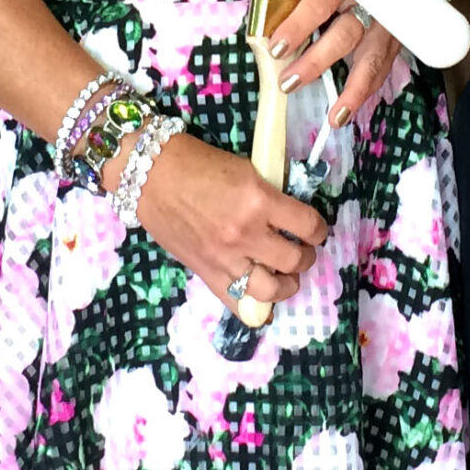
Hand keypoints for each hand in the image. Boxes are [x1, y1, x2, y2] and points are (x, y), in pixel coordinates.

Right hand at [130, 132, 328, 310]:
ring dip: (287, 284)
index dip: (319, 229)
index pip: (308, 225)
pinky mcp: (206, 272)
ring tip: (286, 275)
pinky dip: (256, 307)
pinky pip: (237, 302)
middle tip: (301, 249)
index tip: (315, 229)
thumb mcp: (246, 169)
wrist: (150, 175)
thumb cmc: (197, 162)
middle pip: (294, 260)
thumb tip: (290, 215)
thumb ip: (269, 196)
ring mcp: (225, 258)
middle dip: (305, 256)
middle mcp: (246, 234)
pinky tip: (264, 302)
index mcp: (259, 200)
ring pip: (272, 289)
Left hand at [265, 0, 425, 129]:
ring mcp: (390, 23)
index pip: (321, 1)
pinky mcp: (400, 39)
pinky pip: (383, 68)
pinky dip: (366, 90)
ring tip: (334, 116)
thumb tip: (271, 20)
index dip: (299, 24)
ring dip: (351, 90)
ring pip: (371, 59)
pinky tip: (348, 111)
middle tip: (288, 82)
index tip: (277, 46)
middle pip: (344, 35)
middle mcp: (372, 1)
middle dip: (316, 62)